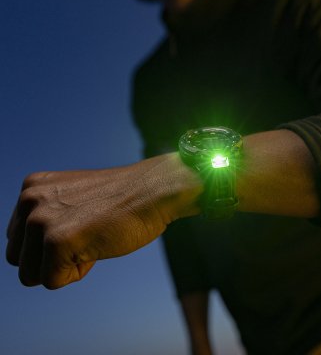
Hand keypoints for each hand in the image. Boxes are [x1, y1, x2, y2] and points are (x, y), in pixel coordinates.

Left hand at [6, 154, 201, 288]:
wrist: (153, 191)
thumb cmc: (122, 199)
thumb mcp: (72, 199)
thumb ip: (47, 216)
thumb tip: (32, 252)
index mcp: (31, 188)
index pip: (19, 240)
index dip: (51, 245)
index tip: (81, 226)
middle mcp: (28, 200)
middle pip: (17, 260)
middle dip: (51, 259)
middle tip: (87, 235)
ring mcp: (40, 220)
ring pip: (30, 275)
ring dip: (63, 266)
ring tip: (92, 238)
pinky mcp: (57, 241)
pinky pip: (53, 282)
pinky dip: (79, 272)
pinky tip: (99, 245)